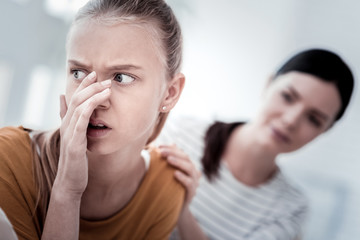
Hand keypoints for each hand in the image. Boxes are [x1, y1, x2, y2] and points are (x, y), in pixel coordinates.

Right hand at [53, 72, 110, 198]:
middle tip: (104, 78)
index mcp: (68, 123)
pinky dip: (89, 109)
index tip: (94, 74)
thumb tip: (66, 107)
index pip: (74, 98)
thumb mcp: (75, 139)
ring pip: (78, 107)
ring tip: (106, 87)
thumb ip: (73, 124)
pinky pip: (81, 122)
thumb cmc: (75, 160)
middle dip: (90, 86)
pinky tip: (99, 101)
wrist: (70, 181)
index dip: (83, 85)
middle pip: (76, 99)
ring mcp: (69, 134)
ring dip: (93, 95)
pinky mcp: (74, 143)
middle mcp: (66, 125)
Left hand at [159, 144, 200, 207]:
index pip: (181, 153)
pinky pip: (190, 184)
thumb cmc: (169, 189)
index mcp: (187, 166)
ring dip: (179, 163)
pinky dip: (183, 178)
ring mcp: (194, 182)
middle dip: (173, 153)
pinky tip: (175, 174)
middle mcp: (193, 172)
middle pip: (186, 158)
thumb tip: (167, 145)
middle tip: (161, 152)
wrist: (174, 210)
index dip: (171, 148)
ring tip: (168, 159)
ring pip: (190, 169)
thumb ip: (168, 161)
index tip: (159, 146)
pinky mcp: (192, 193)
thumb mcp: (167, 174)